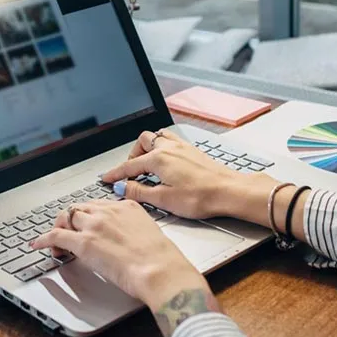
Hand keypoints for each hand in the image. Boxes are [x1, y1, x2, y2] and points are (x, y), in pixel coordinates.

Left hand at [31, 200, 207, 308]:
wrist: (161, 270)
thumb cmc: (162, 260)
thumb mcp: (149, 235)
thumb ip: (133, 232)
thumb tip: (125, 242)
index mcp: (127, 207)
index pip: (98, 205)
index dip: (87, 215)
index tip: (84, 222)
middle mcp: (108, 212)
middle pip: (78, 208)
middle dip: (70, 219)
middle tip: (67, 232)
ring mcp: (94, 226)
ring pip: (65, 218)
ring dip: (58, 228)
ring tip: (56, 241)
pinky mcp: (84, 243)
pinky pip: (55, 235)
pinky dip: (44, 239)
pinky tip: (38, 244)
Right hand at [99, 129, 243, 220]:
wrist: (229, 191)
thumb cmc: (201, 196)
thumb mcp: (164, 199)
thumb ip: (139, 192)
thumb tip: (122, 187)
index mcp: (158, 159)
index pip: (129, 165)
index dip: (115, 173)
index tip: (106, 178)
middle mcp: (169, 148)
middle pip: (142, 142)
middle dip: (132, 155)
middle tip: (129, 172)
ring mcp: (183, 147)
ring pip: (158, 137)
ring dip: (148, 147)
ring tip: (146, 163)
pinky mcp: (193, 151)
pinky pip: (171, 140)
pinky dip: (162, 147)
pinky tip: (167, 160)